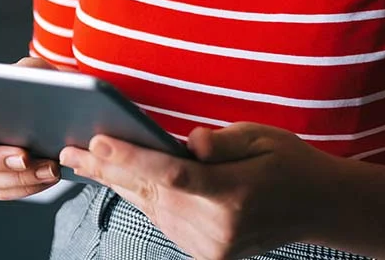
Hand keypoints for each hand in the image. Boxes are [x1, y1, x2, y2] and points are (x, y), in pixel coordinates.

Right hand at [0, 56, 61, 199]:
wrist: (46, 106)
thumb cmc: (29, 83)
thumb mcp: (28, 70)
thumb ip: (24, 73)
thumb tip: (25, 83)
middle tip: (24, 156)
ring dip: (18, 178)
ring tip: (49, 167)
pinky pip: (2, 191)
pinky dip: (26, 187)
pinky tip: (47, 176)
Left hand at [59, 122, 333, 259]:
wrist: (317, 208)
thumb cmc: (287, 162)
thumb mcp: (260, 136)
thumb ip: (220, 142)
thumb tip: (186, 143)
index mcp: (234, 194)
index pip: (172, 174)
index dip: (131, 157)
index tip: (97, 140)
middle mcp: (219, 227)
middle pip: (151, 193)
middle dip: (106, 169)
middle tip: (67, 150)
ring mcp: (212, 246)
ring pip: (150, 208)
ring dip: (115, 183)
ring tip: (80, 161)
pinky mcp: (207, 253)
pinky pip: (162, 219)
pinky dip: (138, 197)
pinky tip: (114, 179)